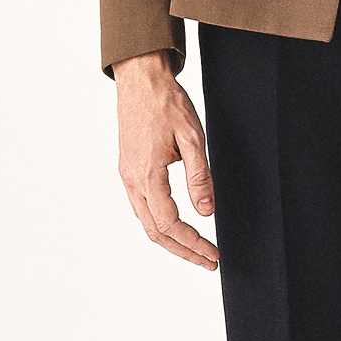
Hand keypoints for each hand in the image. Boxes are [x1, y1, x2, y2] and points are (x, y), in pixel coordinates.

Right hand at [113, 51, 218, 267]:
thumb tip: (206, 211)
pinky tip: (175, 226)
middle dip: (183, 251)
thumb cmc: (166, 103)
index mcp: (147, 174)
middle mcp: (132, 180)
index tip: (213, 253)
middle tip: (208, 261)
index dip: (193, 243)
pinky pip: (141, 207)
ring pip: (146, 222)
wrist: (140, 79)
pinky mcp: (129, 169)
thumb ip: (200, 176)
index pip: (170, 224)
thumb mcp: (192, 137)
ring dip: (171, 241)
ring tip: (196, 250)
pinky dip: (159, 224)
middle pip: (155, 232)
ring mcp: (127, 175)